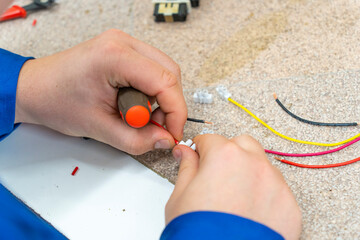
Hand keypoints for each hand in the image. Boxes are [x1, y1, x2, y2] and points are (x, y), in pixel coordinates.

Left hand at [15, 29, 186, 153]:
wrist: (35, 88)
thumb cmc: (55, 100)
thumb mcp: (98, 128)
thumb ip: (136, 139)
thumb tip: (164, 139)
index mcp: (114, 56)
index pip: (165, 81)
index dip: (176, 111)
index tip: (172, 132)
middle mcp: (122, 42)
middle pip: (169, 73)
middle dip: (169, 105)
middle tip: (155, 127)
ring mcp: (123, 43)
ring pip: (163, 72)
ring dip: (159, 99)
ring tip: (138, 116)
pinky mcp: (123, 51)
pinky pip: (151, 70)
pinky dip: (150, 91)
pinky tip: (134, 104)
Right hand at [166, 134, 301, 239]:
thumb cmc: (198, 231)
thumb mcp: (181, 196)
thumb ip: (187, 167)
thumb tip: (185, 153)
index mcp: (224, 156)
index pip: (210, 139)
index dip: (200, 149)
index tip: (198, 156)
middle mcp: (253, 163)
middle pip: (242, 144)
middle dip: (229, 152)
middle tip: (218, 172)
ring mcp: (275, 183)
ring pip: (262, 165)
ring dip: (249, 172)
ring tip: (236, 196)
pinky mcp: (289, 205)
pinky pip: (277, 189)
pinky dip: (265, 194)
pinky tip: (251, 211)